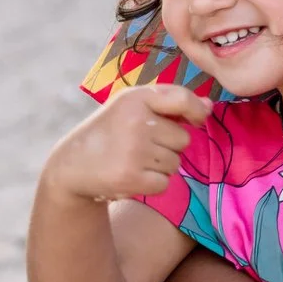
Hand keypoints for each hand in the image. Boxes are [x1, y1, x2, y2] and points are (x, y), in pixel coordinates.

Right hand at [45, 85, 208, 201]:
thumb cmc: (111, 131)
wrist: (73, 165)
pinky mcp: (131, 178)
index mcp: (136, 98)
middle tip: (140, 145)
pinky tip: (132, 174)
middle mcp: (135, 122)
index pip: (182, 99)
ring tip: (134, 159)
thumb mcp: (134, 106)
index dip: (196, 111)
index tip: (197, 119)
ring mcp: (133, 151)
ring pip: (176, 162)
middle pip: (183, 138)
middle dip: (168, 145)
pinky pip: (165, 182)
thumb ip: (172, 102)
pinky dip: (153, 183)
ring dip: (161, 165)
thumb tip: (209, 106)